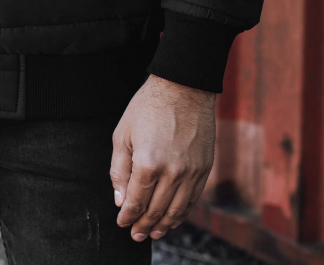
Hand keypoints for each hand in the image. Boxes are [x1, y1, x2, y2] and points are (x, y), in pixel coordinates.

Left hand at [110, 74, 215, 241]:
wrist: (183, 88)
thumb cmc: (148, 106)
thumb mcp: (123, 133)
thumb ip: (119, 170)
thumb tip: (120, 200)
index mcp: (148, 164)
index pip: (136, 201)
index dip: (128, 216)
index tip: (122, 223)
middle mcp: (172, 173)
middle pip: (156, 210)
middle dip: (143, 226)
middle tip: (136, 235)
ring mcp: (191, 172)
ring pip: (176, 210)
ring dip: (163, 225)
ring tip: (154, 233)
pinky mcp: (204, 169)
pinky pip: (193, 199)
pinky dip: (182, 213)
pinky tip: (174, 218)